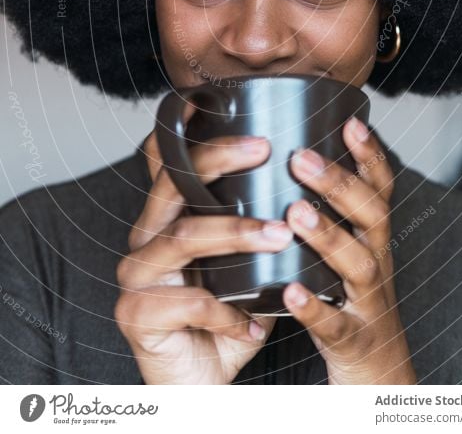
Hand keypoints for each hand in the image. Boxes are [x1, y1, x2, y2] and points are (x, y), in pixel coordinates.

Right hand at [114, 125, 291, 384]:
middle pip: (174, 183)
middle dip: (220, 159)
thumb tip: (305, 178)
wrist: (199, 381)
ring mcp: (137, 275)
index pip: (166, 162)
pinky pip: (188, 302)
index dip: (183, 129)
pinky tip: (253, 320)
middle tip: (264, 149)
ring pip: (184, 237)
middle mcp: (146, 237)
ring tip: (280, 234)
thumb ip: (255, 224)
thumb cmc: (226, 315)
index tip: (210, 100)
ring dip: (236, 232)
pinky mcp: (136, 314)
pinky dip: (227, 310)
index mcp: (168, 218)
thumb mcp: (243, 264)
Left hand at [282, 117, 416, 384]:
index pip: (379, 190)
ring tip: (295, 212)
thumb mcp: (347, 254)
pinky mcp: (353, 342)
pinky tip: (291, 291)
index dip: (370, 156)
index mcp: (373, 239)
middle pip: (370, 216)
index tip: (350, 122)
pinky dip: (314, 307)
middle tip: (300, 157)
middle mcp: (377, 263)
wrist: (381, 378)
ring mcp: (368, 303)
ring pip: (357, 264)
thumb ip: (326, 215)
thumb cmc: (351, 303)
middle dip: (339, 184)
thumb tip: (285, 164)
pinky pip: (335, 324)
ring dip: (329, 235)